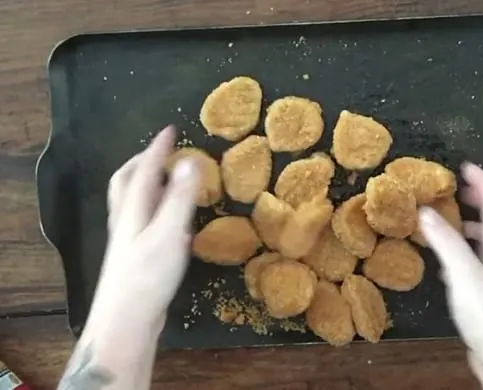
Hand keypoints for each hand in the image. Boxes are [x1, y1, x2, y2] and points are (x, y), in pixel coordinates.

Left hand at [87, 126, 199, 333]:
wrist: (126, 320)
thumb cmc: (147, 276)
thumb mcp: (168, 233)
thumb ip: (180, 198)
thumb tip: (190, 162)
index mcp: (133, 210)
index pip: (144, 170)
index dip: (157, 149)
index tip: (171, 130)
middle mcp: (127, 220)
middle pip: (128, 182)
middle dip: (144, 163)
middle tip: (163, 152)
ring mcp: (130, 239)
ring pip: (135, 202)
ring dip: (150, 185)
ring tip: (169, 180)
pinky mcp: (137, 256)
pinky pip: (145, 222)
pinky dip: (159, 211)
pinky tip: (176, 223)